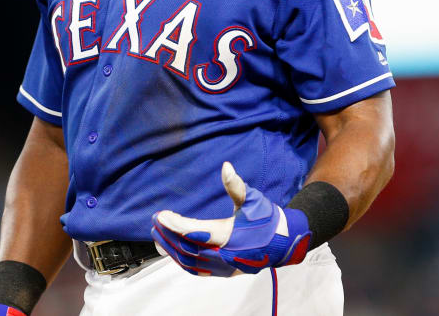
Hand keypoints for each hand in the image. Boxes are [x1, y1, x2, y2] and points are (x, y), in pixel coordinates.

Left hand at [152, 162, 311, 276]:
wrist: (283, 243)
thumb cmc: (267, 219)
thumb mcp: (253, 199)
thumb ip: (236, 185)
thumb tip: (226, 166)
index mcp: (229, 237)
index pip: (194, 232)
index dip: (175, 224)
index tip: (161, 215)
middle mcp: (223, 255)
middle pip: (187, 248)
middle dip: (168, 235)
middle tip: (155, 222)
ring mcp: (222, 267)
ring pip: (188, 261)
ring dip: (171, 248)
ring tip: (158, 236)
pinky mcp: (222, 271)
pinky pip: (195, 269)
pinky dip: (181, 260)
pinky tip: (172, 250)